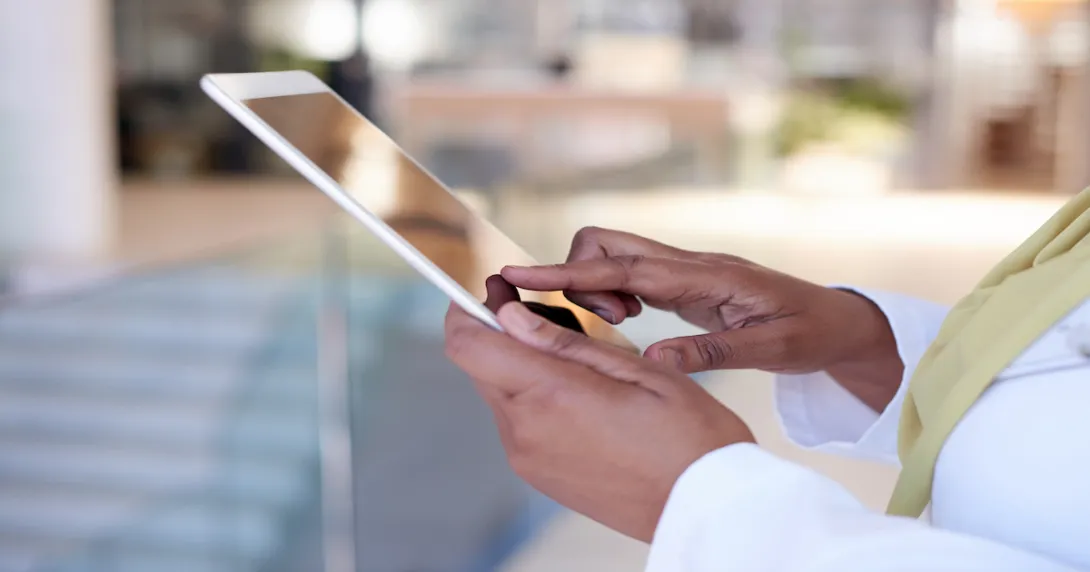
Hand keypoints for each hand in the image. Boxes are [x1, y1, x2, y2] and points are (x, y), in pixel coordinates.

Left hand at [445, 276, 753, 541]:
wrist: (705, 507)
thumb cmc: (688, 435)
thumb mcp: (636, 370)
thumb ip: (565, 342)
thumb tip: (508, 315)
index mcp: (549, 394)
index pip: (467, 342)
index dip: (469, 307)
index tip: (498, 289)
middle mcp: (525, 429)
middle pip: (481, 365)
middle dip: (505, 333)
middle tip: (559, 318)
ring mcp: (528, 457)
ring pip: (501, 392)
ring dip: (525, 367)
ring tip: (585, 364)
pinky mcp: (539, 475)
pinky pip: (519, 423)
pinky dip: (537, 399)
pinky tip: (585, 399)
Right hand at [501, 228, 901, 409]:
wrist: (839, 320)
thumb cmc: (810, 332)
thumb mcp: (772, 350)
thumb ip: (713, 352)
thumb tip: (653, 360)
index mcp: (705, 276)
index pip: (621, 266)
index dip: (566, 273)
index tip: (517, 275)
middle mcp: (688, 264)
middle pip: (606, 244)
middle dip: (577, 275)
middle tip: (601, 321)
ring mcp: (684, 270)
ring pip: (614, 256)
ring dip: (594, 285)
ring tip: (617, 324)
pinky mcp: (682, 283)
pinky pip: (629, 274)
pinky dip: (610, 292)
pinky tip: (625, 320)